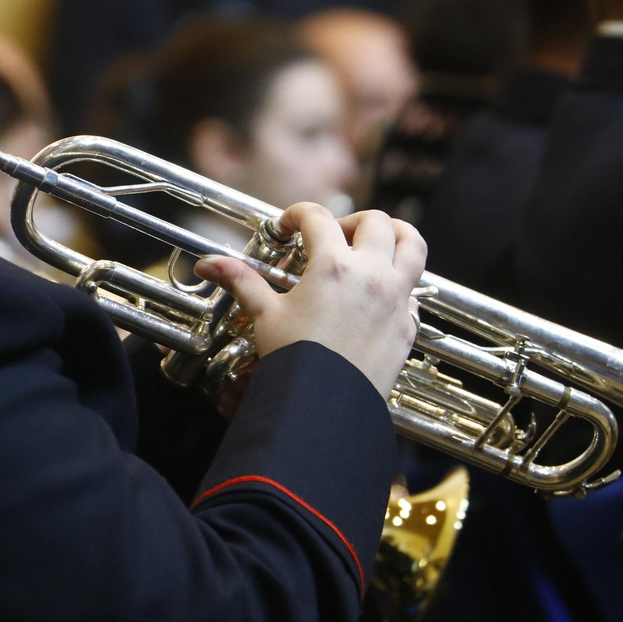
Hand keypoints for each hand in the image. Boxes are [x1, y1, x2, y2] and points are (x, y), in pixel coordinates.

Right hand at [195, 204, 425, 399]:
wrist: (326, 407)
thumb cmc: (295, 360)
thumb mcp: (266, 315)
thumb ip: (241, 281)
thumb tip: (208, 263)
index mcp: (334, 266)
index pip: (318, 217)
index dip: (298, 214)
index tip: (288, 226)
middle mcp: (372, 274)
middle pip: (375, 221)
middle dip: (351, 221)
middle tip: (332, 238)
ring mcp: (396, 299)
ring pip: (413, 245)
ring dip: (395, 236)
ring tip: (373, 245)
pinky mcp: (408, 325)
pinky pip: (414, 291)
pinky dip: (401, 284)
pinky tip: (379, 296)